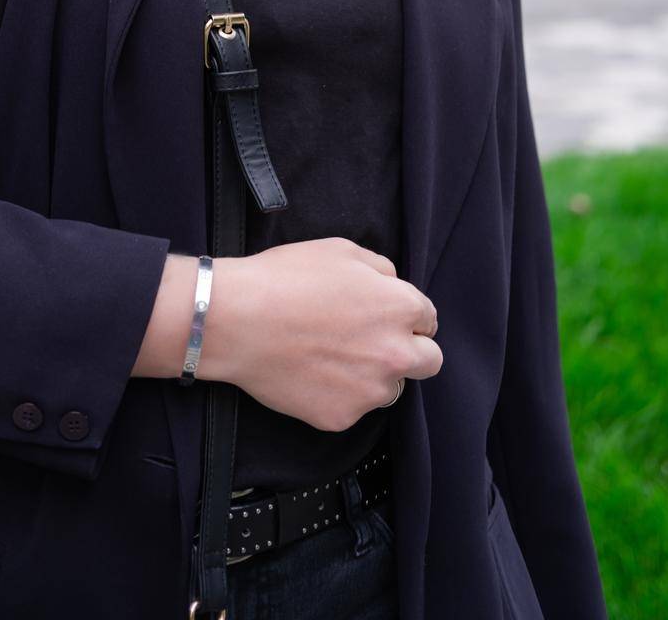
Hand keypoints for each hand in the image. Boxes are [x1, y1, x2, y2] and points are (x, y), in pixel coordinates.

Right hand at [204, 237, 441, 431]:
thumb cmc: (286, 278)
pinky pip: (352, 407)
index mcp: (400, 308)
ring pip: (389, 387)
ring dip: (372, 374)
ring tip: (332, 355)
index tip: (386, 316)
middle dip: (411, 350)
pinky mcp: (341, 418)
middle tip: (374, 341)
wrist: (237, 320)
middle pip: (429, 362)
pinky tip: (310, 372)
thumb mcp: (340, 250)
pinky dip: (338, 393)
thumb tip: (390, 284)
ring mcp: (369, 391)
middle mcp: (395, 354)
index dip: (406, 314)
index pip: (428, 319)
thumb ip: (379, 269)